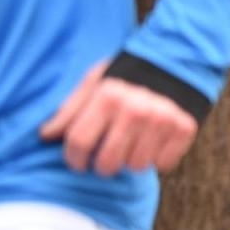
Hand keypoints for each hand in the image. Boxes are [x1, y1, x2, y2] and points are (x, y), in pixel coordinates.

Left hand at [40, 61, 199, 175]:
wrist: (175, 62)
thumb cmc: (126, 75)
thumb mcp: (94, 82)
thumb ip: (70, 109)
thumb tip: (45, 135)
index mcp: (108, 96)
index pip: (79, 142)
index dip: (73, 159)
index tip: (77, 162)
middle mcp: (135, 110)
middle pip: (107, 162)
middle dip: (102, 166)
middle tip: (104, 158)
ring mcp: (162, 121)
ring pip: (136, 166)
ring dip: (131, 161)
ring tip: (132, 145)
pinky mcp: (184, 129)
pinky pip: (163, 164)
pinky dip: (156, 158)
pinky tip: (153, 143)